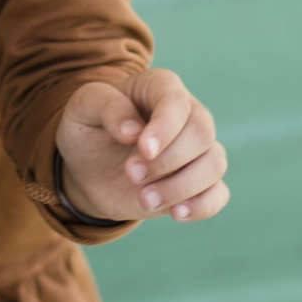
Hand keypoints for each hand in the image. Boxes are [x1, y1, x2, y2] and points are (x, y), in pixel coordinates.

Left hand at [55, 68, 230, 223]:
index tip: (143, 150)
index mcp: (159, 87)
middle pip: (202, 133)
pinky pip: (218, 194)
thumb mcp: (83, 108)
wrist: (88, 168)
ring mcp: (197, 150)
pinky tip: (175, 213)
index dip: (165, 127)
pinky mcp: (199, 183)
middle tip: (130, 174)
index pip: (176, 101)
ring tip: (144, 199)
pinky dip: (201, 205)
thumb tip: (133, 130)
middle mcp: (187, 114)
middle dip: (168, 160)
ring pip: (214, 164)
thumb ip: (106, 107)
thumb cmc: (88, 128)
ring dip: (180, 187)